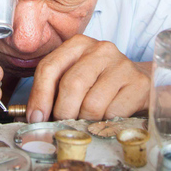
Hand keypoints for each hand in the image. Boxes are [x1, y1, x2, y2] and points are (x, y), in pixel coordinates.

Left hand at [26, 34, 150, 121]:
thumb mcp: (74, 79)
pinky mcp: (138, 83)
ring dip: (85, 121)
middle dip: (62, 112)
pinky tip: (107, 119)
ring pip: (92, 103)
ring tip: (87, 122)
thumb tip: (31, 118)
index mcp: (78, 44)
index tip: (36, 118)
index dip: (39, 96)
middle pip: (71, 85)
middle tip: (62, 126)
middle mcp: (100, 49)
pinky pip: (113, 113)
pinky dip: (105, 123)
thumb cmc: (99, 84)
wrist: (139, 83)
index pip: (49, 67)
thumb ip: (52, 93)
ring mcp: (122, 64)